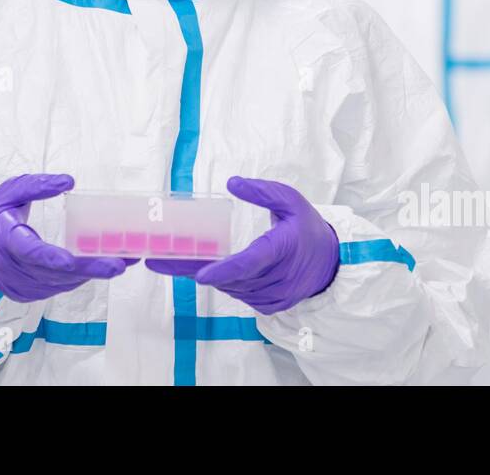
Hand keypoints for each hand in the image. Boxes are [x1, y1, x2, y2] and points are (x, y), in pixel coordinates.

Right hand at [0, 174, 137, 301]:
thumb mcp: (11, 190)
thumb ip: (38, 185)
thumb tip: (69, 180)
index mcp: (5, 239)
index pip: (29, 252)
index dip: (51, 258)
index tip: (73, 261)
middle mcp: (10, 268)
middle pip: (53, 273)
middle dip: (88, 269)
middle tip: (118, 264)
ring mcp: (18, 285)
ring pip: (58, 284)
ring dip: (88, 275)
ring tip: (118, 262)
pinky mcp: (26, 294)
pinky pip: (56, 288)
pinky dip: (76, 280)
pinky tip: (95, 269)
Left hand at [146, 176, 339, 314]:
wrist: (332, 262)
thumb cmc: (307, 226)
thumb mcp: (290, 200)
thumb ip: (261, 192)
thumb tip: (231, 183)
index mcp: (281, 249)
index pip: (249, 264)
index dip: (223, 271)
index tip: (199, 274)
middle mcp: (277, 278)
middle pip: (230, 278)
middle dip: (192, 268)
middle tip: (157, 258)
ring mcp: (274, 296)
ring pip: (231, 288)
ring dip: (206, 275)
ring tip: (175, 260)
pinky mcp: (270, 306)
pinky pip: (240, 295)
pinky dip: (225, 283)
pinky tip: (210, 271)